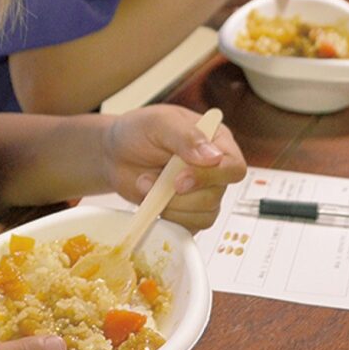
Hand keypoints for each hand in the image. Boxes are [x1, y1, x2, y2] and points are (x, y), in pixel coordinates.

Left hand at [101, 105, 245, 233]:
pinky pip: (190, 226)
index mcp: (217, 141)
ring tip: (145, 184)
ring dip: (170, 205)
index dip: (210, 177)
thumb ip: (185, 136)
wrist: (115, 153)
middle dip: (178, 194)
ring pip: (204, 214)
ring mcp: (202, 192)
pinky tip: (152, 200)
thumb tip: (213, 157)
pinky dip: (169, 218)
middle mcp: (215, 169)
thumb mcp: (159, 123)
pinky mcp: (188, 211)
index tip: (179, 179)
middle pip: (216, 195)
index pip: (233, 167)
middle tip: (147, 179)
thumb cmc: (138, 131)